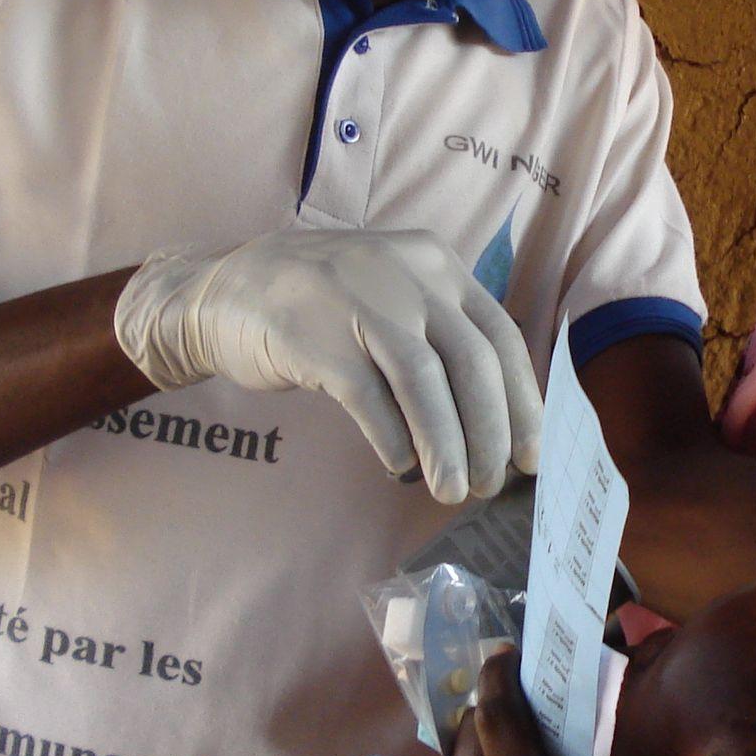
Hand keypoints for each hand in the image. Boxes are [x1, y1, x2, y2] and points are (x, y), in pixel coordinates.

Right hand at [113, 228, 541, 504]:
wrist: (225, 291)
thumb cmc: (324, 309)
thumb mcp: (395, 299)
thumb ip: (442, 341)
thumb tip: (496, 425)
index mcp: (438, 266)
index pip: (500, 338)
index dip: (522, 402)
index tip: (530, 455)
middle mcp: (407, 274)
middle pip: (471, 362)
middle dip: (490, 432)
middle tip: (490, 483)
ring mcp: (360, 299)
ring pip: (424, 381)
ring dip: (446, 445)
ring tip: (452, 490)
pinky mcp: (315, 334)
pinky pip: (367, 394)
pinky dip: (390, 435)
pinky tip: (399, 465)